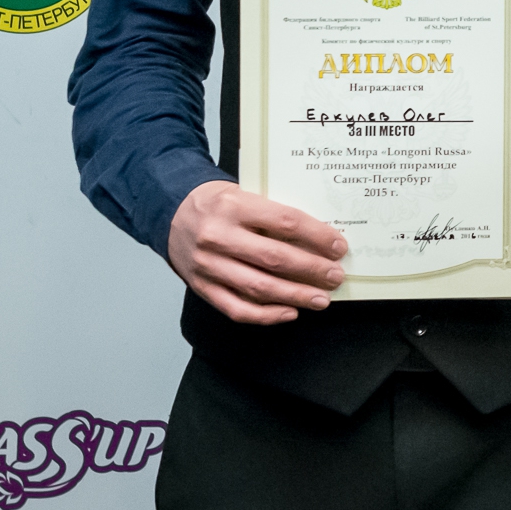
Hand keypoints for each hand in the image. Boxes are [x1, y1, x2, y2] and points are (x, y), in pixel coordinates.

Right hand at [166, 180, 345, 324]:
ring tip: (321, 299)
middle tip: (336, 276)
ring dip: (295, 296)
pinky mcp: (202, 287)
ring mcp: (208, 265)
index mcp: (234, 206)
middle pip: (274, 258)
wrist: (171, 212)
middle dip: (312, 270)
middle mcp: (218, 237)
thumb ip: (274, 214)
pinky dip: (266, 315)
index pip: (285, 222)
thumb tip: (320, 238)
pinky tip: (290, 312)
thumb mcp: (245, 194)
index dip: (316, 236)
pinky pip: (237, 308)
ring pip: (258, 287)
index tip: (338, 246)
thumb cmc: (219, 203)